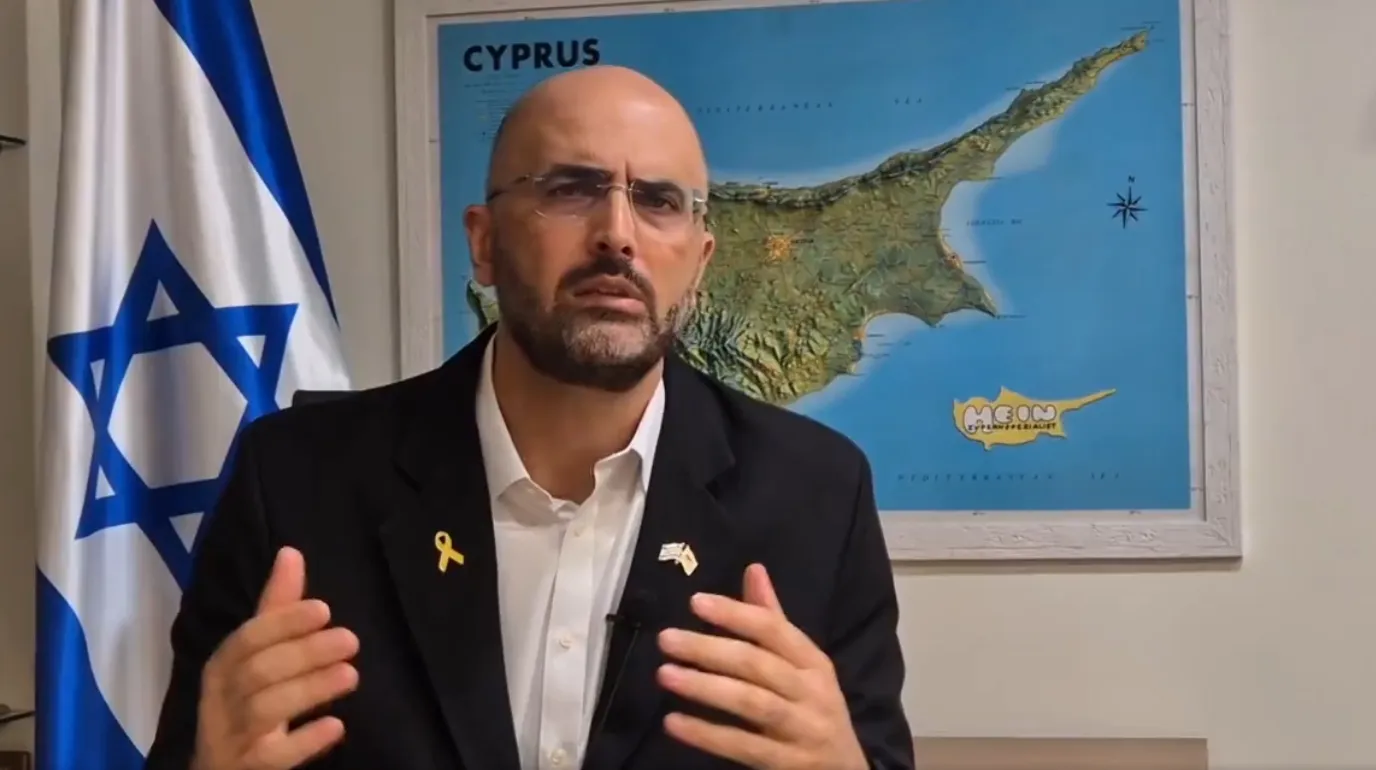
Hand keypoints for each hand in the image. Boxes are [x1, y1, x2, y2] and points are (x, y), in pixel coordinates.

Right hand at [191, 547, 359, 769]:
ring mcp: (232, 737)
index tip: (324, 610)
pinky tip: (335, 727)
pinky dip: (305, 742)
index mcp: (223, 665)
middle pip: (258, 672)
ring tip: (350, 676)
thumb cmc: (245, 704)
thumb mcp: (256, 657)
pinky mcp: (249, 768)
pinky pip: (274, 756)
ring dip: (310, 689)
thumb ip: (276, 609)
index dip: (284, 622)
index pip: (248, 638)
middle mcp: (221, 699)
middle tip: (351, 641)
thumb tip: (291, 552)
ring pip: (265, 710)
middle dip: (305, 653)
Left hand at [656, 563, 867, 769]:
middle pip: (758, 665)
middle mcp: (812, 692)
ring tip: (665, 674)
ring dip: (706, 687)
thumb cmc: (814, 710)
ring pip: (751, 703)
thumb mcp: (803, 667)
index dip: (736, 614)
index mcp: (814, 662)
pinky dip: (708, 735)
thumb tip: (754, 569)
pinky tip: (674, 722)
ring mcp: (803, 730)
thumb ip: (773, 621)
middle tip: (667, 639)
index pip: (774, 630)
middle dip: (710, 649)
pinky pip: (745, 747)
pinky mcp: (788, 764)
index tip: (696, 602)